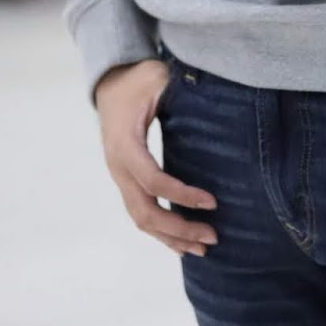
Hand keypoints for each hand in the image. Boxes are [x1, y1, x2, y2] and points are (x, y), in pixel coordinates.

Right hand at [94, 60, 218, 257]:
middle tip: (213, 236)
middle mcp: (118, 166)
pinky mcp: (125, 178)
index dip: (182, 195)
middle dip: (178, 228)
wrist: (112, 81)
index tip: (213, 202)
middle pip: (144, 211)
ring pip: (140, 218)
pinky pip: (140, 211)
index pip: (153, 181)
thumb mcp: (157, 77)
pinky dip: (160, 230)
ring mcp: (119, 175)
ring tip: (201, 247)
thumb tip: (208, 97)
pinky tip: (181, 241)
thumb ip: (177, 90)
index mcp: (125, 144)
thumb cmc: (139, 77)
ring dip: (170, 236)